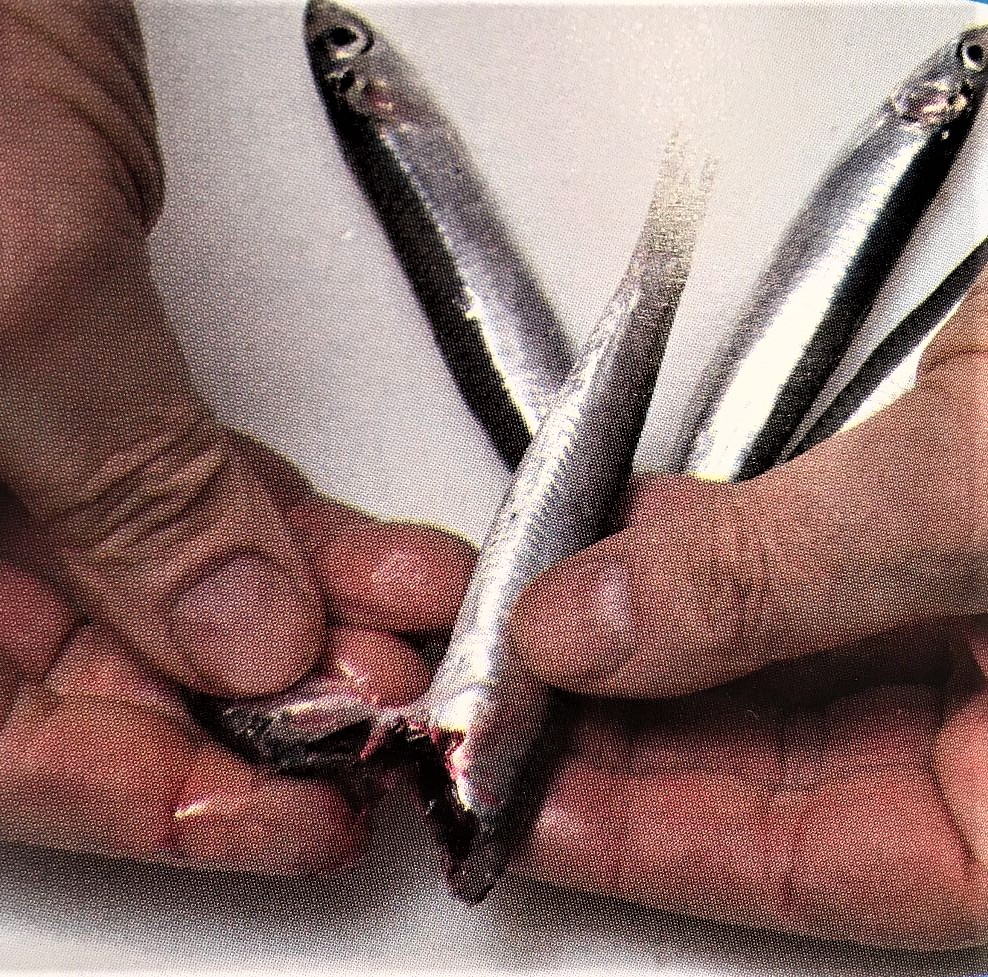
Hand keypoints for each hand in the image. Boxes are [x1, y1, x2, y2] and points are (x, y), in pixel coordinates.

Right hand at [0, 4, 475, 872]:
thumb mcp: (8, 284)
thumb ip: (123, 483)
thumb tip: (240, 642)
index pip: (5, 747)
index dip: (162, 799)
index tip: (305, 819)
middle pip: (106, 684)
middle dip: (268, 712)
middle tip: (392, 725)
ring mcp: (19, 461)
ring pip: (178, 595)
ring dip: (314, 629)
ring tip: (421, 647)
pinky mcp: (97, 390)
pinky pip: (208, 500)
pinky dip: (305, 539)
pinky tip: (395, 568)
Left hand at [509, 270, 987, 948]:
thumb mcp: (979, 495)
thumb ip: (770, 578)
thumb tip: (589, 633)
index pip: (795, 866)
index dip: (625, 832)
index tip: (506, 783)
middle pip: (764, 771)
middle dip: (607, 723)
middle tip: (487, 689)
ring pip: (772, 671)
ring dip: (639, 635)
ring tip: (523, 613)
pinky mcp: (959, 530)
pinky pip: (804, 574)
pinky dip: (705, 558)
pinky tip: (624, 546)